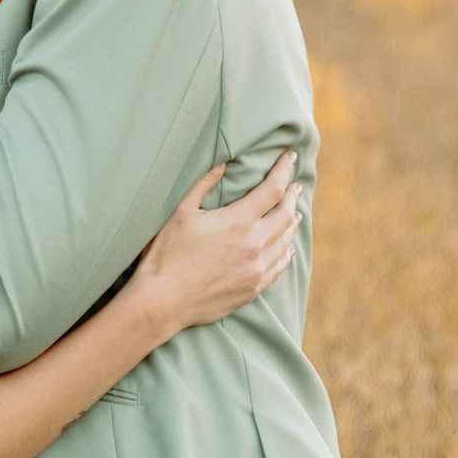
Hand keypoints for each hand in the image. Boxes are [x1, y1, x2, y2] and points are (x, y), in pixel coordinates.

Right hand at [133, 151, 300, 341]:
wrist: (163, 301)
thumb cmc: (166, 254)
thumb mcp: (180, 212)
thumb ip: (203, 184)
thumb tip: (223, 164)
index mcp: (239, 221)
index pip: (273, 189)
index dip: (284, 170)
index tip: (290, 157)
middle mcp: (255, 244)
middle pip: (286, 214)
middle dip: (292, 195)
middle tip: (295, 185)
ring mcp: (257, 269)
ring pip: (286, 240)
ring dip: (292, 222)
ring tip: (294, 212)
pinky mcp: (253, 288)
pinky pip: (280, 266)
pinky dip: (286, 252)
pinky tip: (287, 248)